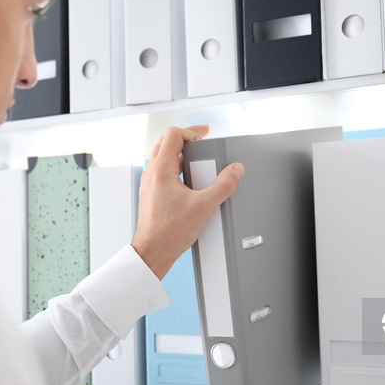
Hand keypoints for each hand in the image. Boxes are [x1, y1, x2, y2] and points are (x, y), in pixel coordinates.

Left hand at [131, 125, 243, 279]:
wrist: (152, 252)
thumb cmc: (167, 233)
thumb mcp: (203, 206)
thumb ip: (222, 186)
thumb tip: (234, 171)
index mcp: (160, 170)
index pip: (173, 134)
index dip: (191, 132)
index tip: (204, 137)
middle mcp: (151, 174)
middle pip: (166, 142)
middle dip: (186, 139)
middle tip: (201, 141)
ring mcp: (149, 184)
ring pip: (163, 158)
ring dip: (180, 154)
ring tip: (198, 161)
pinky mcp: (151, 195)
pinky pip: (163, 173)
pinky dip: (176, 169)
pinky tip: (190, 182)